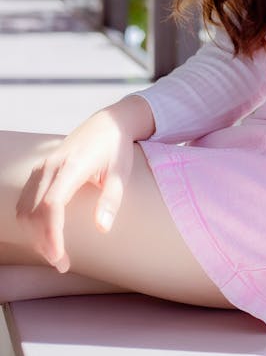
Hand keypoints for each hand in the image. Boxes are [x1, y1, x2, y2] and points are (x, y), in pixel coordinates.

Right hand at [15, 95, 153, 272]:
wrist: (107, 123)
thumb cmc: (116, 148)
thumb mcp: (121, 173)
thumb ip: (111, 200)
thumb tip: (102, 228)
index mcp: (73, 166)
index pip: (51, 205)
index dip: (51, 234)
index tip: (60, 258)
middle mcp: (51, 166)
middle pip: (34, 212)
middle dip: (43, 242)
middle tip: (62, 263)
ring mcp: (42, 167)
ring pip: (25, 209)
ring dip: (34, 235)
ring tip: (55, 252)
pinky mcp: (39, 171)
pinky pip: (24, 201)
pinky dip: (29, 222)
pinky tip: (44, 235)